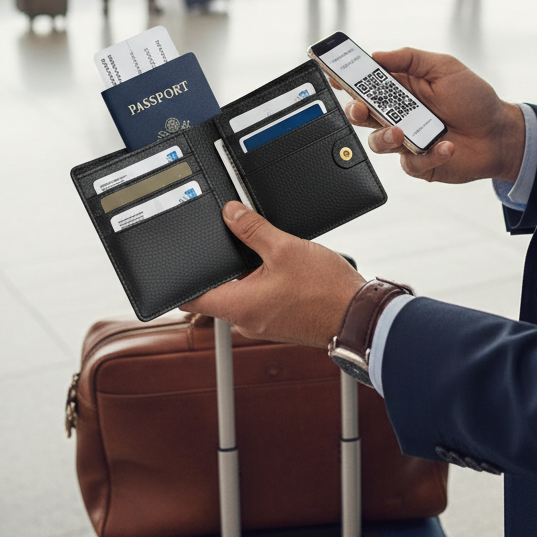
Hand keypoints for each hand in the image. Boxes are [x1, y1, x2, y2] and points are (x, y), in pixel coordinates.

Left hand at [182, 201, 365, 347]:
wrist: (358, 316)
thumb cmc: (326, 291)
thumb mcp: (284, 248)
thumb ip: (252, 229)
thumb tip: (230, 213)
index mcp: (238, 306)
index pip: (192, 297)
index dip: (183, 277)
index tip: (178, 263)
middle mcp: (246, 320)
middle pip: (218, 290)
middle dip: (224, 266)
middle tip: (235, 242)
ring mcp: (262, 323)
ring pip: (241, 292)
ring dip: (249, 273)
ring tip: (269, 254)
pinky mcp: (279, 321)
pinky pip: (260, 298)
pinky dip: (264, 281)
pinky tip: (284, 267)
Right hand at [342, 48, 524, 184]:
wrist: (500, 135)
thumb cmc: (474, 99)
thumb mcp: (445, 67)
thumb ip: (410, 58)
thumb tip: (377, 55)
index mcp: (400, 89)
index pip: (365, 84)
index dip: (345, 80)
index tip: (333, 75)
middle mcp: (398, 115)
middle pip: (362, 115)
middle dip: (356, 111)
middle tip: (360, 109)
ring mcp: (406, 140)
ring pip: (378, 143)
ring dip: (386, 137)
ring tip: (402, 132)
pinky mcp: (419, 163)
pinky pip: (410, 164)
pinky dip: (429, 155)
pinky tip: (446, 146)